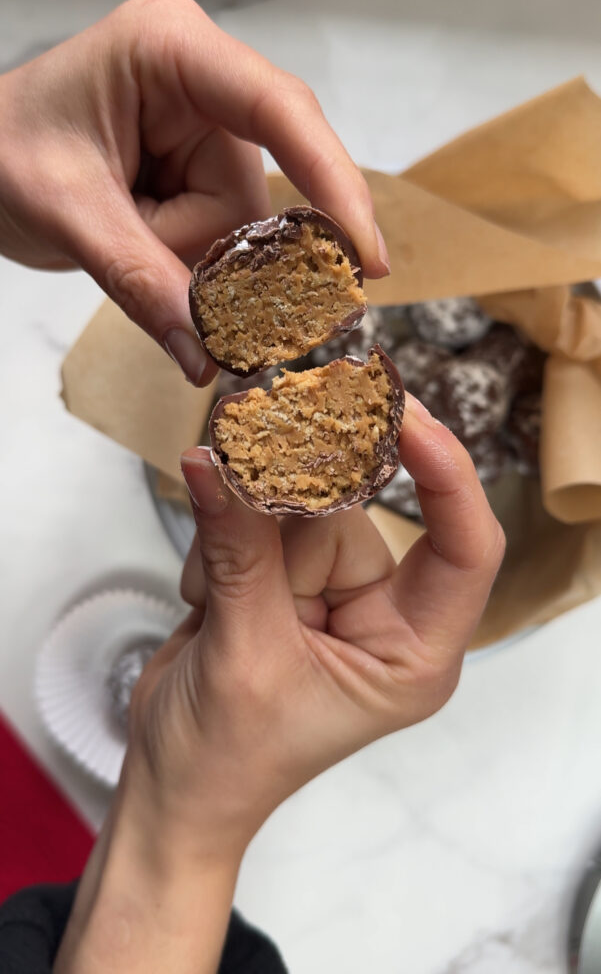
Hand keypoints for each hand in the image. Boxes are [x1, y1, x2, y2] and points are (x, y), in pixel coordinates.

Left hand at [0, 0, 388, 384]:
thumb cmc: (2, 154)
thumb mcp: (69, 214)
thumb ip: (142, 282)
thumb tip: (208, 357)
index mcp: (172, 51)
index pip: (279, 112)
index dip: (333, 182)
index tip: (367, 258)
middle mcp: (205, 84)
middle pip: (262, 195)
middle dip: (226, 261)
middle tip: (192, 301)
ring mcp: (209, 131)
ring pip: (246, 232)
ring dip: (193, 267)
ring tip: (124, 244)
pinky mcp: (204, 170)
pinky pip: (228, 243)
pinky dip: (194, 271)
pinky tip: (145, 247)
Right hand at [138, 395, 504, 846]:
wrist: (175, 785)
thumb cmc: (228, 757)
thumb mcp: (242, 653)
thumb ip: (237, 548)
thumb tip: (214, 460)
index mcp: (414, 652)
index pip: (466, 549)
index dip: (447, 476)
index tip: (403, 415)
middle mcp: (387, 615)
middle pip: (356, 515)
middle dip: (291, 513)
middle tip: (241, 479)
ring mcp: (336, 594)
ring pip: (298, 512)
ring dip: (242, 544)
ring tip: (212, 602)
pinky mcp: (291, 580)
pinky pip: (262, 523)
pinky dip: (223, 550)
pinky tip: (206, 603)